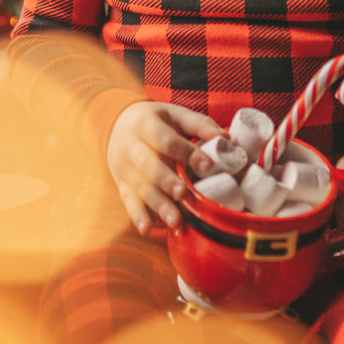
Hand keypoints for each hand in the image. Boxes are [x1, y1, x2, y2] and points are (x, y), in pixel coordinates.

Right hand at [107, 101, 222, 234]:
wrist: (117, 124)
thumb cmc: (156, 121)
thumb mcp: (175, 115)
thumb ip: (200, 125)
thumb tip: (226, 139)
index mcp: (146, 123)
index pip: (166, 140)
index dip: (186, 152)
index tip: (207, 165)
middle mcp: (131, 146)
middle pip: (148, 165)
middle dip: (166, 181)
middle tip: (184, 193)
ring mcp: (124, 167)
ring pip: (140, 187)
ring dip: (158, 204)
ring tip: (176, 220)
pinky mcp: (122, 183)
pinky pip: (128, 200)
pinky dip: (137, 215)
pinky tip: (147, 228)